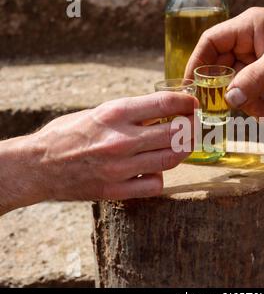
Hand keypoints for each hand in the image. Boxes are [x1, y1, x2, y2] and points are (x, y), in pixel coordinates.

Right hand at [0, 92, 197, 213]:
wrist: (38, 166)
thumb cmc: (68, 134)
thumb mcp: (98, 112)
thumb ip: (131, 114)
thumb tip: (164, 113)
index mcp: (114, 113)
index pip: (164, 104)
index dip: (185, 102)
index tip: (193, 103)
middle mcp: (120, 140)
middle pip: (176, 133)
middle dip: (192, 126)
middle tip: (194, 124)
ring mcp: (120, 168)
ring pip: (171, 158)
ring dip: (183, 150)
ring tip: (184, 144)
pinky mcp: (116, 190)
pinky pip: (155, 184)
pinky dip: (161, 176)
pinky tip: (156, 170)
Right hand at [185, 7, 263, 121]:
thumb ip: (254, 80)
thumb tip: (229, 100)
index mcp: (247, 28)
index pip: (211, 42)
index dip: (197, 63)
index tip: (191, 86)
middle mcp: (248, 43)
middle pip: (225, 70)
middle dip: (233, 94)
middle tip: (234, 111)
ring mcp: (257, 60)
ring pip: (242, 87)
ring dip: (256, 105)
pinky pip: (256, 93)